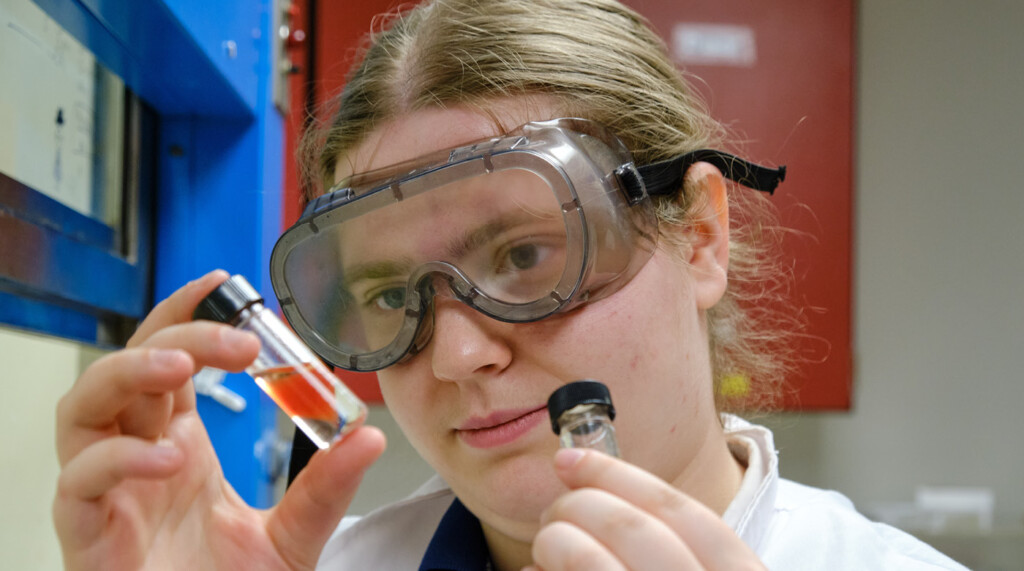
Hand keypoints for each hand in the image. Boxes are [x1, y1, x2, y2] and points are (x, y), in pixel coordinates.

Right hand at [53, 270, 385, 569]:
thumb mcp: (293, 537)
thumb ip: (325, 489)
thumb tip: (369, 436)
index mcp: (180, 444)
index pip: (169, 360)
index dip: (186, 316)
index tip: (224, 285)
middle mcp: (138, 459)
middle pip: (129, 369)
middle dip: (176, 337)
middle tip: (239, 339)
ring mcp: (107, 494)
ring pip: (82, 409)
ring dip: (127, 375)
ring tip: (180, 369)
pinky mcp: (86, 536)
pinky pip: (77, 483)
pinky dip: (116, 462)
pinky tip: (168, 460)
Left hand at [529, 449, 764, 570]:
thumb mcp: (707, 569)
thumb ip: (676, 542)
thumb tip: (600, 495)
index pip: (680, 510)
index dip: (617, 475)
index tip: (571, 458)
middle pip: (632, 529)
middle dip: (579, 505)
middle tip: (556, 510)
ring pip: (589, 560)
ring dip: (556, 541)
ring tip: (548, 545)